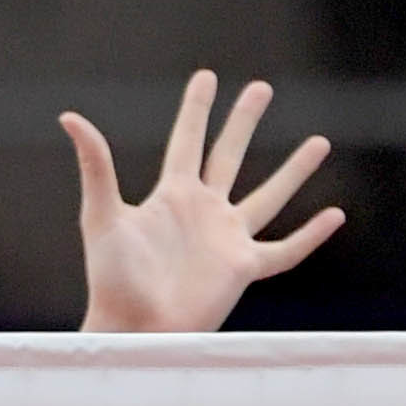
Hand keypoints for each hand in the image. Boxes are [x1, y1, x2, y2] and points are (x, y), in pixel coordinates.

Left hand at [67, 71, 340, 333]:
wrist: (132, 329)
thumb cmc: (111, 279)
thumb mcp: (101, 215)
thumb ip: (96, 166)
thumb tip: (70, 117)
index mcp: (171, 195)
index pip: (187, 140)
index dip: (197, 108)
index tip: (207, 76)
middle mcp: (203, 211)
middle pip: (229, 155)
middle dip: (244, 121)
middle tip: (262, 88)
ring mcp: (226, 239)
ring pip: (268, 197)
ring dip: (294, 170)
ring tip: (320, 142)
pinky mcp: (242, 269)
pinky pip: (285, 251)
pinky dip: (310, 236)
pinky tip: (335, 216)